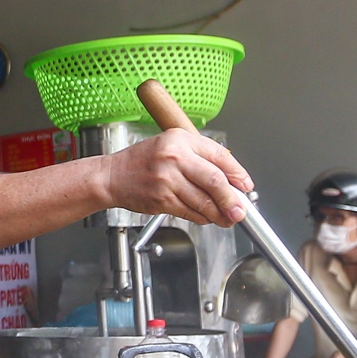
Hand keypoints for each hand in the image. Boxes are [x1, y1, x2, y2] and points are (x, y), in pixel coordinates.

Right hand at [101, 131, 252, 226]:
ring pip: (204, 200)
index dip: (237, 173)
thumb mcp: (171, 146)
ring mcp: (167, 179)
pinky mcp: (161, 199)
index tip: (245, 185)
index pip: (219, 155)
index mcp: (180, 139)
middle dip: (232, 198)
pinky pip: (190, 211)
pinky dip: (202, 217)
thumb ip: (199, 157)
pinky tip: (207, 217)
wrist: (111, 176)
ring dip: (219, 213)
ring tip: (227, 218)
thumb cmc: (142, 162)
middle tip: (240, 209)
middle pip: (215, 180)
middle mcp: (174, 157)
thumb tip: (230, 179)